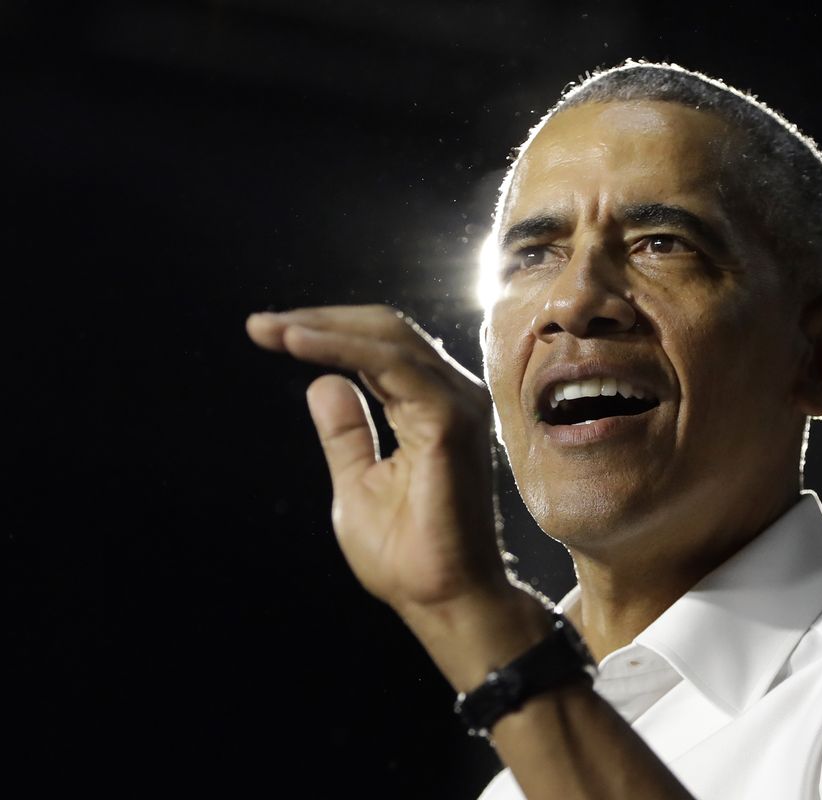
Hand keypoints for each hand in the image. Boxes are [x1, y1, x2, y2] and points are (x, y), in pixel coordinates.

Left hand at [245, 305, 508, 615]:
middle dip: (319, 319)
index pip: (381, 348)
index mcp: (433, 409)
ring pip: (388, 338)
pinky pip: (392, 364)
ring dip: (323, 327)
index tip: (267, 332)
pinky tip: (298, 345)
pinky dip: (342, 347)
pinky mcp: (449, 420)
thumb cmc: (408, 555)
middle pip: (385, 330)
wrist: (442, 599)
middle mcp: (454, 397)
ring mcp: (457, 404)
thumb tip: (321, 383)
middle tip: (260, 326)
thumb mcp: (357, 483)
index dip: (326, 333)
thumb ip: (346, 433)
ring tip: (271, 329)